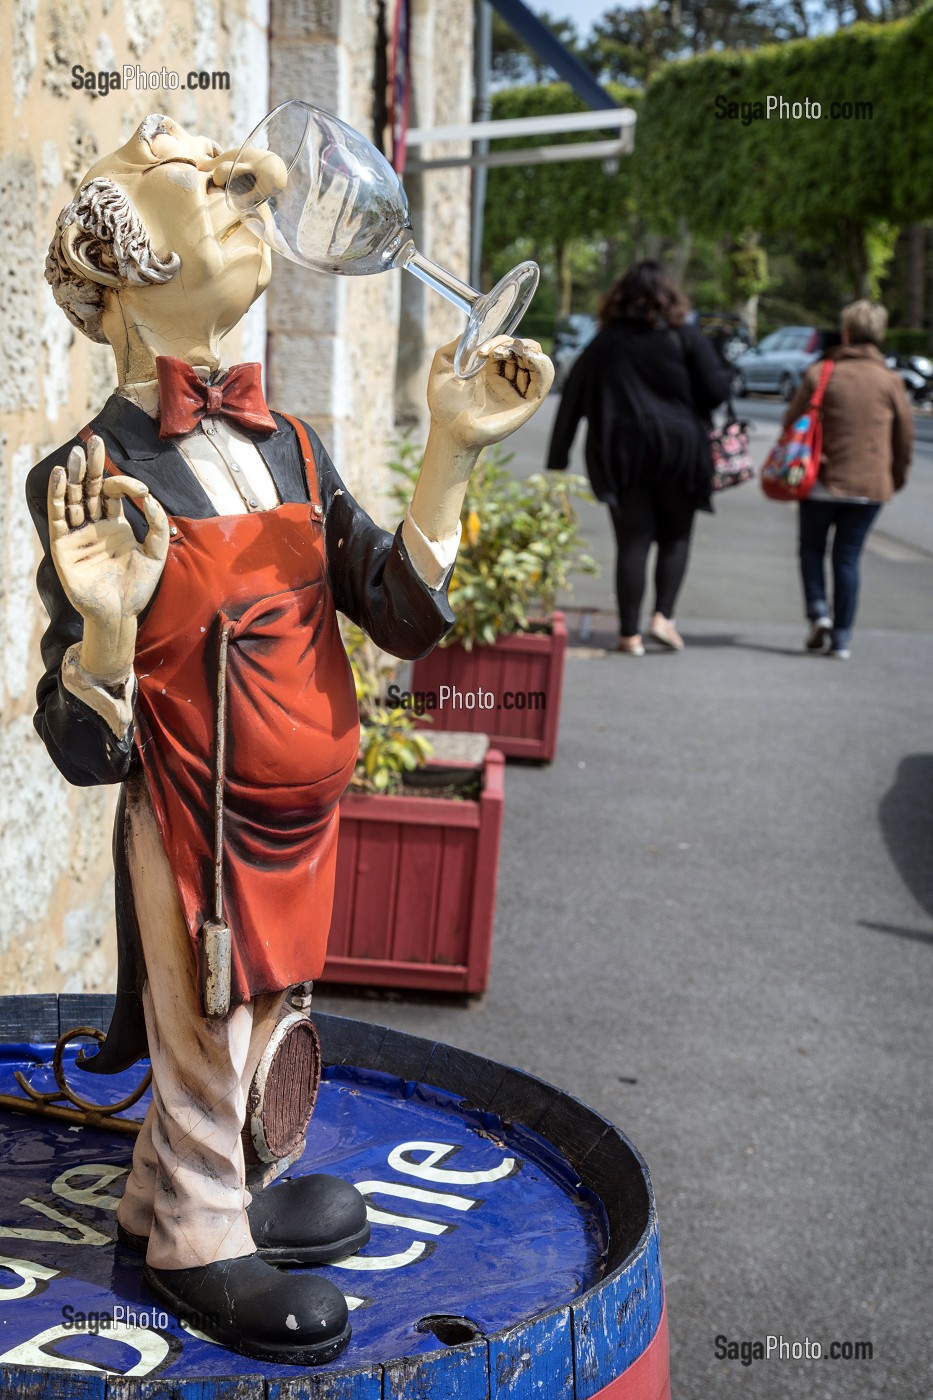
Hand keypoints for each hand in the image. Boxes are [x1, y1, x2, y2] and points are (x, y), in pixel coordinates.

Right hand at [48, 435, 168, 678]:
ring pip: (72, 498)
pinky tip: (60, 476)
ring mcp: (77, 535)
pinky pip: (58, 516)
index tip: (140, 489)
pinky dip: (58, 496)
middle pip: (89, 488)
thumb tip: (150, 498)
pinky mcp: (63, 546)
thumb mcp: (156, 554)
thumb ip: (156, 525)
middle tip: (92, 442)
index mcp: (115, 524)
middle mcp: (93, 525)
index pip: (113, 493)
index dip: (124, 484)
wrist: (120, 613)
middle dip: (91, 466)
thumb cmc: (138, 587)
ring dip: (74, 476)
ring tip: (76, 455)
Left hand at [427, 336, 553, 451]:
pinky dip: (541, 364)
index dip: (500, 341)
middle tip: (495, 352)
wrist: (447, 431)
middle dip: (514, 344)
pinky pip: (544, 380)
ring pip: (537, 361)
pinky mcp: (526, 404)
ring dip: (527, 350)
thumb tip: (473, 332)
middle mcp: (507, 379)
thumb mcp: (441, 367)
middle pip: (526, 350)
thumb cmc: (442, 405)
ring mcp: (517, 391)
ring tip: (510, 353)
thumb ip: (455, 346)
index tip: (482, 351)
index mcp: (491, 369)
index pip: (508, 345)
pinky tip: (528, 357)